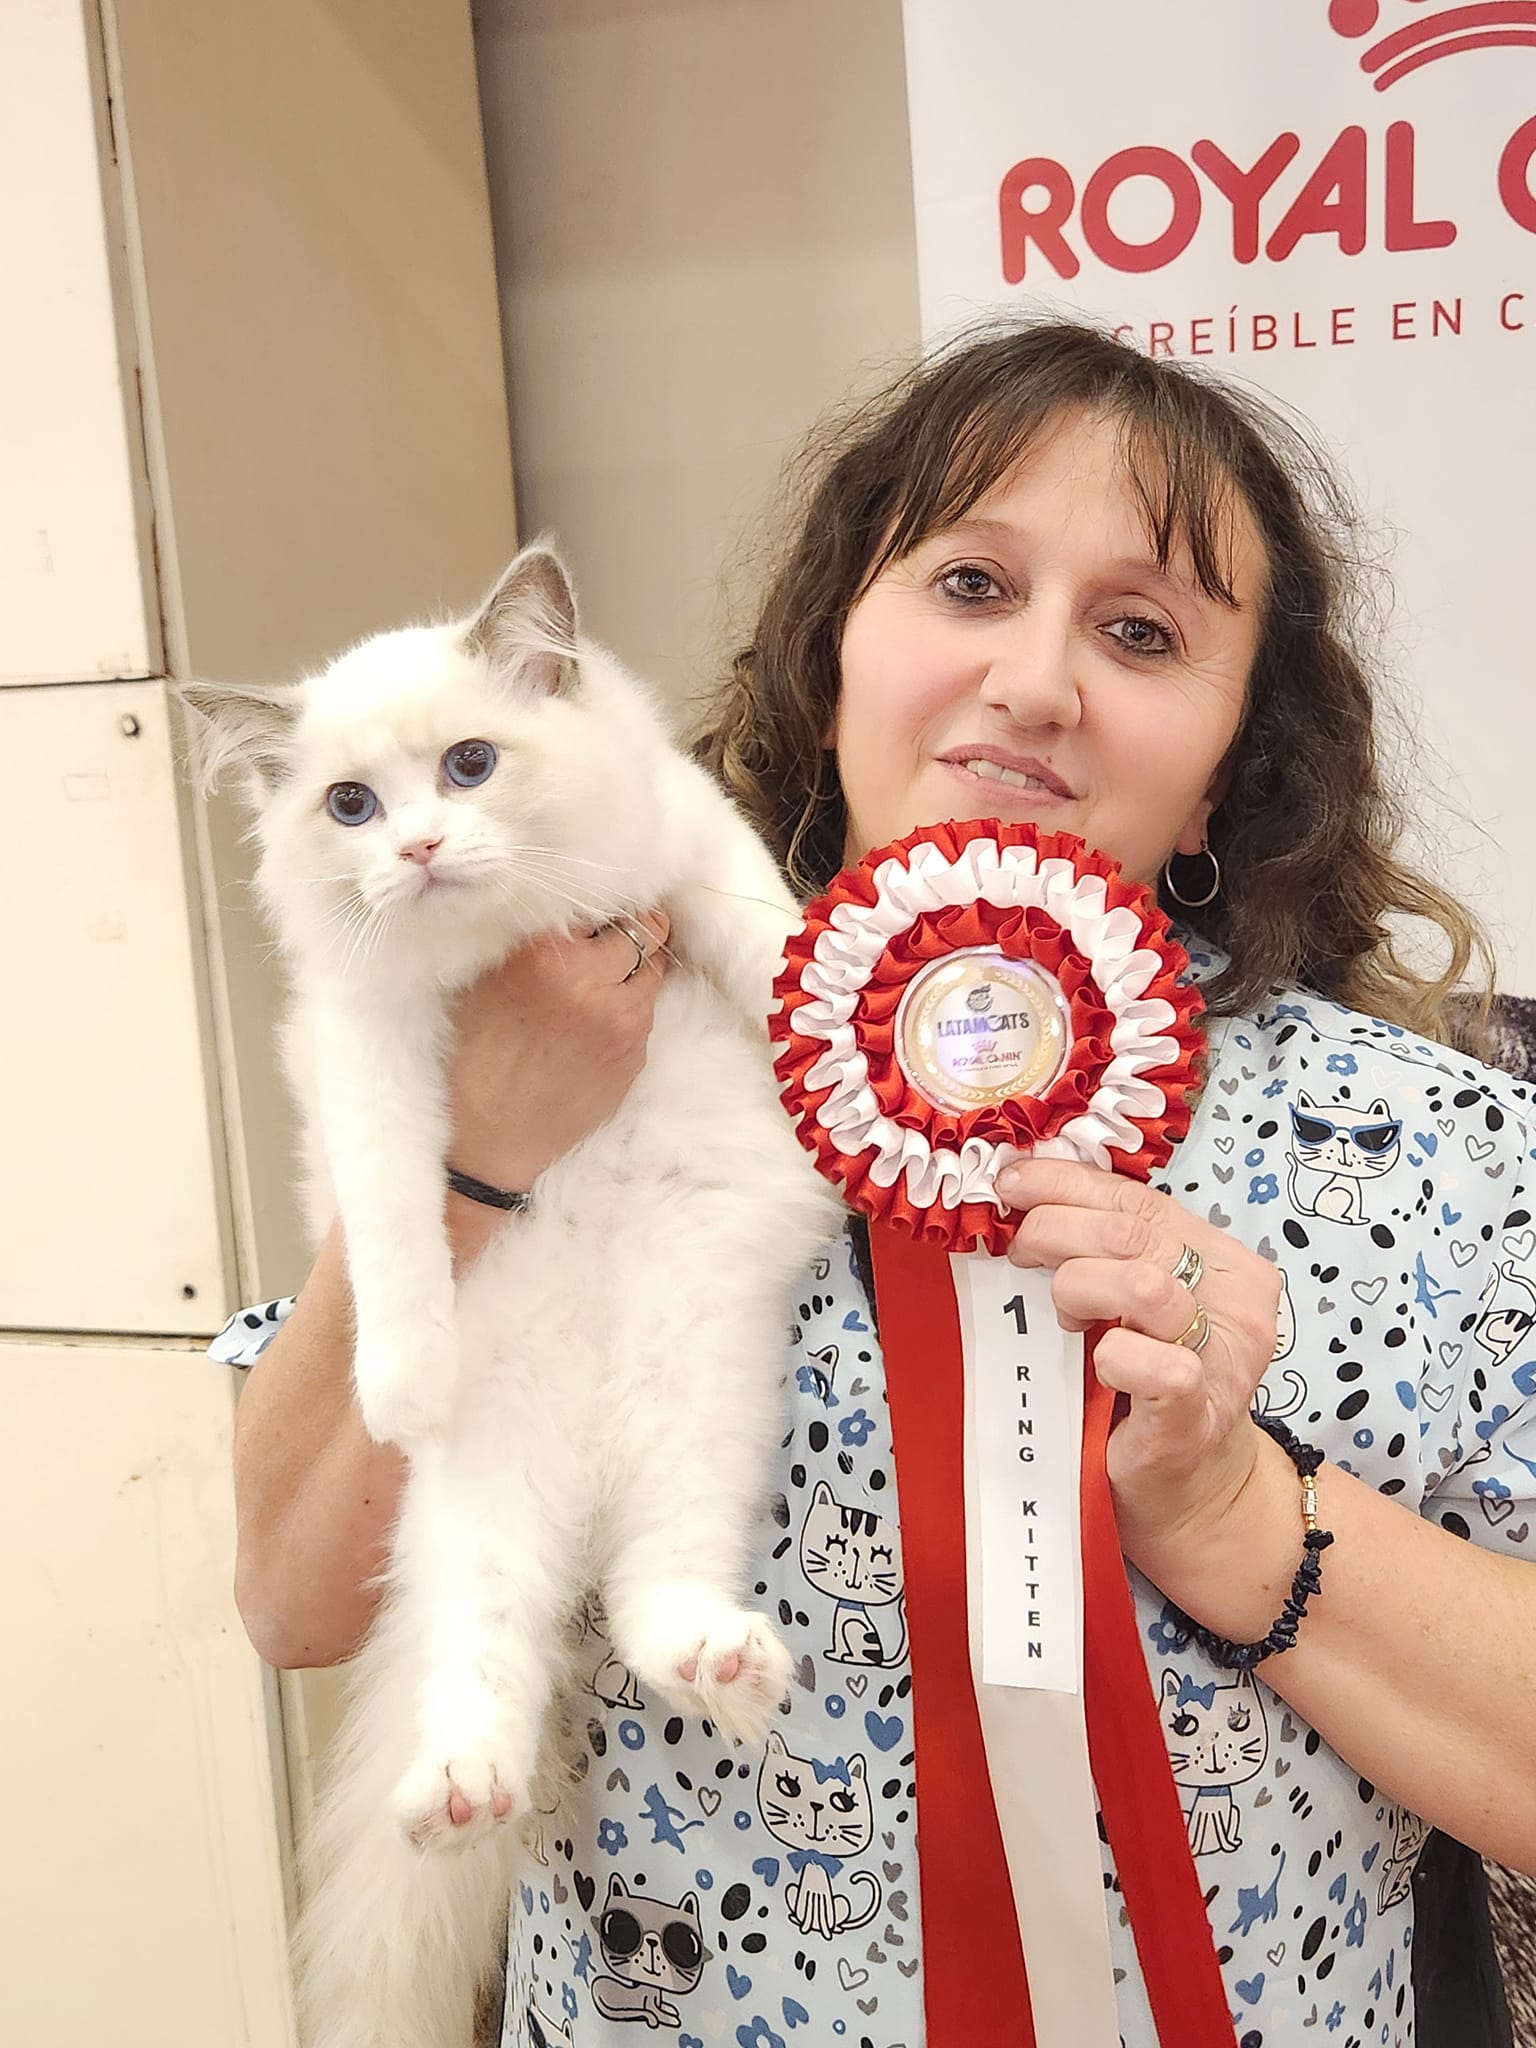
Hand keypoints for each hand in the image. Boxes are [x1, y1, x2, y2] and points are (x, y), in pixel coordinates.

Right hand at [446, 913, 668, 1195]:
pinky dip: (630, 1007)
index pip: (602, 904)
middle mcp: (591, 982)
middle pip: (645, 930)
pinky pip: (647, 1013)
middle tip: (614, 937)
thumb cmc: (475, 1055)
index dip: (601, 906)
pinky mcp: (635, 1055)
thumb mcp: (484, 980)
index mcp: (545, 954)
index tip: (596, 911)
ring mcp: (621, 1021)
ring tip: (605, 981)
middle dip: (633, 930)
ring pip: (654, 971)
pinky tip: (598, 1021)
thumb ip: (528, 938)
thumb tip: (569, 909)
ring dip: (636, 969)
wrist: (491, 1137)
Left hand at [996, 1157, 1281, 1569]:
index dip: (1065, 1184)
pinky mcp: (1198, 1414)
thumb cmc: (1148, 1388)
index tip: (1010, 1183)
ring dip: (1079, 1290)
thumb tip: (1024, 1190)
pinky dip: (1113, 1358)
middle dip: (1055, 1232)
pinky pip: (1156, 1366)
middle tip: (1020, 1254)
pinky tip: (1098, 1366)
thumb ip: (1105, 1247)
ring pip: (1142, 1284)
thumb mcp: (1130, 1301)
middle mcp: (1235, 1301)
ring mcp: (1223, 1359)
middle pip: (1131, 1234)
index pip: (1138, 1199)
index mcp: (1223, 1259)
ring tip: (1065, 1320)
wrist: (1187, 1488)